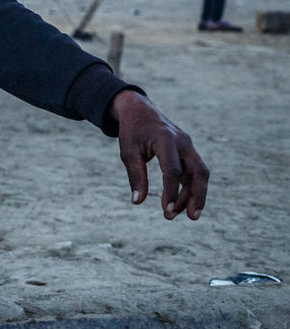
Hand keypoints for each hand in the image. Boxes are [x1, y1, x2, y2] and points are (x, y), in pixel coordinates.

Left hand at [109, 90, 208, 219]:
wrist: (140, 110)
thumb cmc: (132, 131)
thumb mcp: (128, 151)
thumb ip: (135, 175)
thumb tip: (138, 202)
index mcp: (165, 139)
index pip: (173, 170)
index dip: (172, 191)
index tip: (167, 210)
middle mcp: (183, 142)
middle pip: (199, 172)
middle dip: (198, 196)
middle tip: (191, 218)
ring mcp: (188, 146)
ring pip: (199, 173)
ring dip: (193, 195)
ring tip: (178, 214)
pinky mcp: (188, 151)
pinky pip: (193, 171)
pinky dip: (189, 187)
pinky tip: (180, 202)